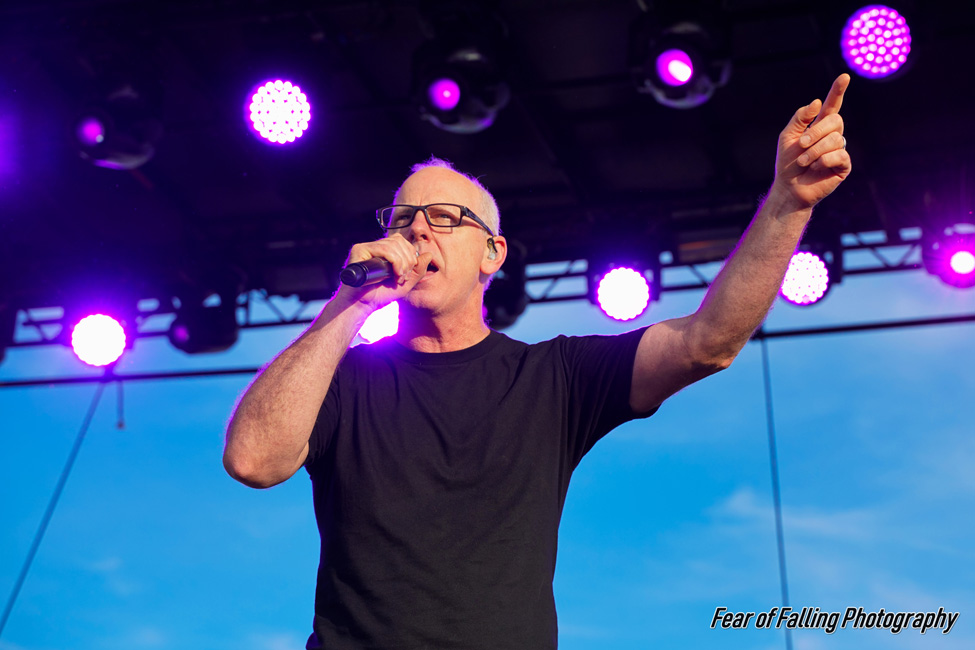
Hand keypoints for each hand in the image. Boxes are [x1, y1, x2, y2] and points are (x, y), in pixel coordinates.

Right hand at [336, 233, 433, 311]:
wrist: (363, 304)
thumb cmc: (381, 295)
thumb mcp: (405, 283)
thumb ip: (418, 270)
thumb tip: (429, 254)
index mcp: (384, 251)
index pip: (402, 242)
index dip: (410, 255)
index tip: (407, 274)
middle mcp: (374, 247)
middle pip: (399, 240)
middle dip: (408, 260)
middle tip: (403, 277)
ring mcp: (366, 247)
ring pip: (393, 244)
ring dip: (402, 262)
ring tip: (398, 278)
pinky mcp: (359, 250)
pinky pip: (384, 249)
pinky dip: (395, 261)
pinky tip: (394, 274)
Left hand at [771, 73, 851, 210]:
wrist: (788, 188)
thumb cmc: (787, 163)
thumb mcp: (788, 137)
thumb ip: (800, 118)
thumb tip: (817, 102)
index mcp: (819, 126)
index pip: (832, 105)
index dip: (837, 91)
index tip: (844, 77)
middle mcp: (832, 135)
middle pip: (835, 120)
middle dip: (816, 132)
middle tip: (801, 144)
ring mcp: (839, 150)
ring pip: (836, 139)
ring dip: (814, 150)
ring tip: (803, 161)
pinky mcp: (844, 165)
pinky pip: (840, 155)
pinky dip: (823, 160)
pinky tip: (815, 167)